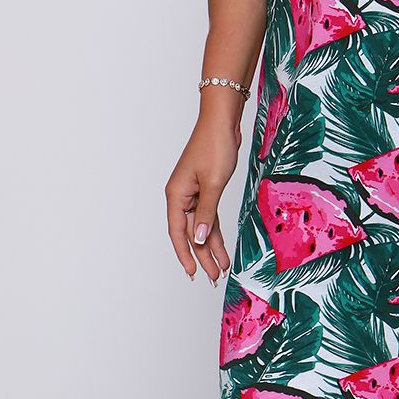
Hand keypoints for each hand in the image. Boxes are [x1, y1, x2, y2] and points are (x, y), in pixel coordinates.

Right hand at [164, 115, 236, 283]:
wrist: (222, 122)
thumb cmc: (215, 146)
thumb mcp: (213, 183)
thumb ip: (206, 213)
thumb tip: (198, 239)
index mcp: (176, 195)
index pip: (178, 232)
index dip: (185, 255)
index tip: (193, 273)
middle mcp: (182, 196)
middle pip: (190, 233)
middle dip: (202, 256)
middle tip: (213, 277)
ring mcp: (194, 193)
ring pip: (201, 226)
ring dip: (211, 246)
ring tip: (221, 268)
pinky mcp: (206, 188)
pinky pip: (209, 216)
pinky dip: (216, 230)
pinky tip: (222, 246)